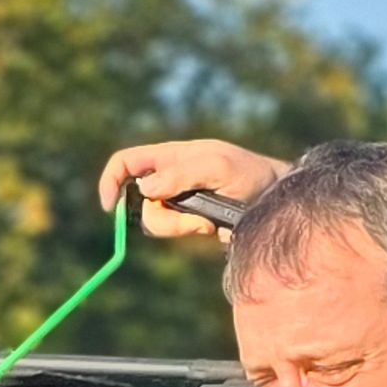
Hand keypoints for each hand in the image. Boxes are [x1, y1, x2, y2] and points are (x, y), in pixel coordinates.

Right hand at [99, 137, 285, 244]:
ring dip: (177, 226)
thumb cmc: (251, 174)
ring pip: (153, 221)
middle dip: (159, 216)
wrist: (276, 201)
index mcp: (171, 155)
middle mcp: (169, 177)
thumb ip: (180, 175)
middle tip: (189, 220)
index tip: (111, 207)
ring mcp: (178, 201)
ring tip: (206, 221)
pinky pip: (171, 231)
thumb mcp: (217, 167)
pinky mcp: (187, 221)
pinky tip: (210, 226)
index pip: (127, 162)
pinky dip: (187, 231)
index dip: (112, 181)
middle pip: (138, 201)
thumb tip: (145, 189)